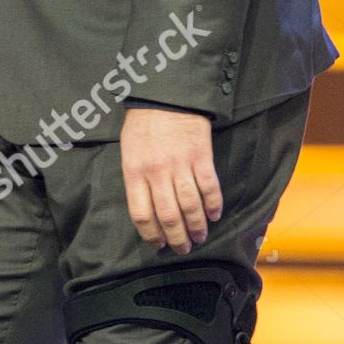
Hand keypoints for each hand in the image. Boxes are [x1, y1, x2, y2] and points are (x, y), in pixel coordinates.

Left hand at [120, 108, 222, 253]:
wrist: (165, 95)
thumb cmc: (143, 124)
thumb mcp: (128, 151)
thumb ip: (136, 179)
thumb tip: (147, 211)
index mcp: (134, 171)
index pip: (141, 213)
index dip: (150, 234)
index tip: (158, 244)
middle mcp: (157, 172)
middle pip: (168, 216)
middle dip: (177, 238)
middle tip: (183, 249)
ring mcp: (180, 165)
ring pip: (190, 207)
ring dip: (197, 227)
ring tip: (199, 237)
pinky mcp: (201, 157)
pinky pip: (210, 188)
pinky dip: (213, 205)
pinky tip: (214, 215)